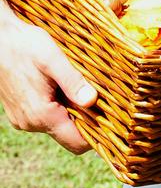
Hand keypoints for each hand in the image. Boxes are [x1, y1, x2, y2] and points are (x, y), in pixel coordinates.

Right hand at [0, 0, 97, 153]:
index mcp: (42, 115)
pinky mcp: (21, 111)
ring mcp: (24, 119)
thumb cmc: (25, 46)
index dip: (97, 134)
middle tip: (102, 97)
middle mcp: (31, 123)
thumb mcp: (53, 59)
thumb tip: (92, 100)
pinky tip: (64, 85)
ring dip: (73, 109)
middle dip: (87, 119)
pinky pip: (47, 115)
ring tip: (82, 86)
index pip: (76, 142)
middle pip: (68, 134)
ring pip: (58, 124)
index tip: (113, 117)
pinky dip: (59, 105)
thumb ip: (72, 81)